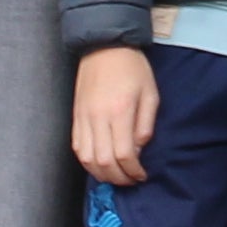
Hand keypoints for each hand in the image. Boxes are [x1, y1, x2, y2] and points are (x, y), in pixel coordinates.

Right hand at [70, 44, 157, 185]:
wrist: (105, 46)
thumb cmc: (132, 68)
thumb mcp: (150, 93)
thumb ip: (145, 124)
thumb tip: (139, 149)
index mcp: (120, 111)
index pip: (124, 154)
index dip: (133, 171)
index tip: (142, 175)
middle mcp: (98, 117)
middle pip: (104, 162)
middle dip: (118, 178)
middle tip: (130, 180)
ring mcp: (83, 118)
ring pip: (87, 159)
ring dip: (101, 174)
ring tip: (115, 176)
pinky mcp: (75, 116)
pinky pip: (77, 147)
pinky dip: (87, 162)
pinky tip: (98, 165)